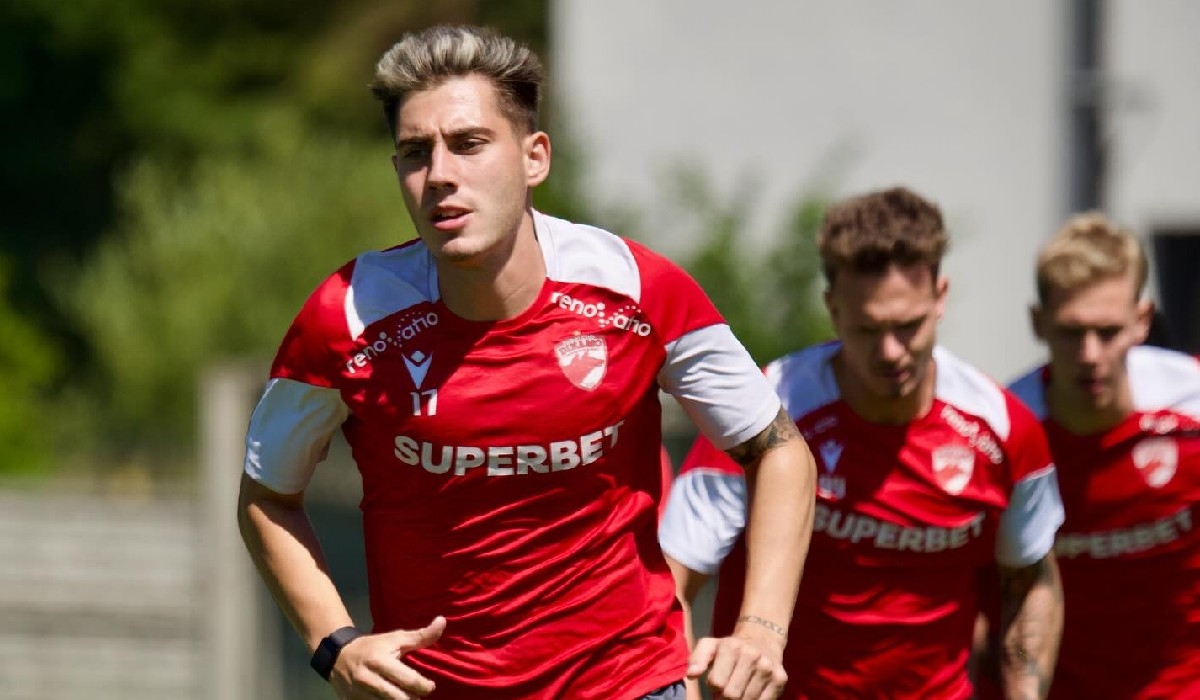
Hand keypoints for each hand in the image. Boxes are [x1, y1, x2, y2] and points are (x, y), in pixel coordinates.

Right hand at [330, 616, 446, 698]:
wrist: (338, 656)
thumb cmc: (373, 646)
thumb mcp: (395, 638)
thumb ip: (421, 635)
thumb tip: (443, 621)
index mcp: (380, 661)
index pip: (409, 680)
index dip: (424, 686)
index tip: (430, 686)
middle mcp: (368, 679)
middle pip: (399, 699)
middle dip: (414, 699)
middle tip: (419, 695)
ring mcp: (359, 695)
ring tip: (409, 697)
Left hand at [686, 622, 786, 699]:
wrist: (763, 638)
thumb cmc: (730, 648)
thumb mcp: (710, 646)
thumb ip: (697, 658)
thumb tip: (692, 675)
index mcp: (732, 647)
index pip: (717, 682)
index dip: (713, 688)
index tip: (716, 684)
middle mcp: (752, 656)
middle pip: (732, 695)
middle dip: (724, 698)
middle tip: (725, 692)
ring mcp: (768, 668)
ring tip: (738, 691)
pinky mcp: (780, 679)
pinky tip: (750, 693)